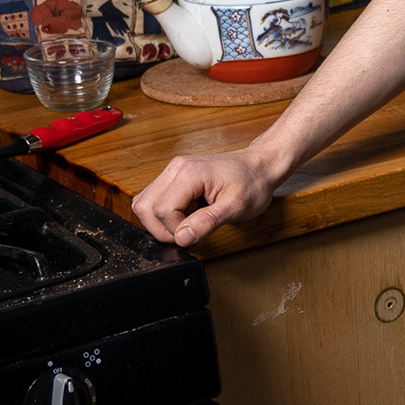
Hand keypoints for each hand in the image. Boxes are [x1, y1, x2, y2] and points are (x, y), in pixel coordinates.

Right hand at [132, 147, 278, 247]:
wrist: (259, 166)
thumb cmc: (252, 182)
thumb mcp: (236, 207)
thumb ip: (207, 222)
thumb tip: (181, 238)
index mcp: (189, 173)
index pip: (162, 210)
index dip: (175, 230)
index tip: (196, 233)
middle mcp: (175, 168)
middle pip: (145, 207)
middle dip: (162, 228)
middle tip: (189, 230)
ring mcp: (172, 171)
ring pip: (145, 203)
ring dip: (162, 221)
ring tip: (190, 219)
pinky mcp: (173, 177)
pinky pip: (155, 199)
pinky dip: (166, 213)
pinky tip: (188, 212)